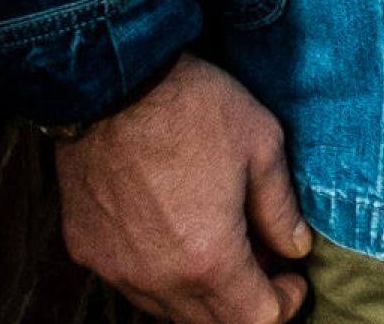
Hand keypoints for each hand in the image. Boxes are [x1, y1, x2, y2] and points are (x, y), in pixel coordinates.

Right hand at [52, 51, 312, 323]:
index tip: (293, 277)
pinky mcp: (88, 252)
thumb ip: (280, 209)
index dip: (283, 302)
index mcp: (208, 258)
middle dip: (245, 300)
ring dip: (202, 291)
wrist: (114, 85)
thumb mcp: (262, 146)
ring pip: (168, 309)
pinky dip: (161, 271)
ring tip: (221, 240)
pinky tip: (173, 228)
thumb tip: (296, 249)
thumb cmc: (195, 109)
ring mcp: (117, 270)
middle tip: (264, 259)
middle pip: (211, 323)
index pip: (255, 320)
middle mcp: (158, 280)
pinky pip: (132, 281)